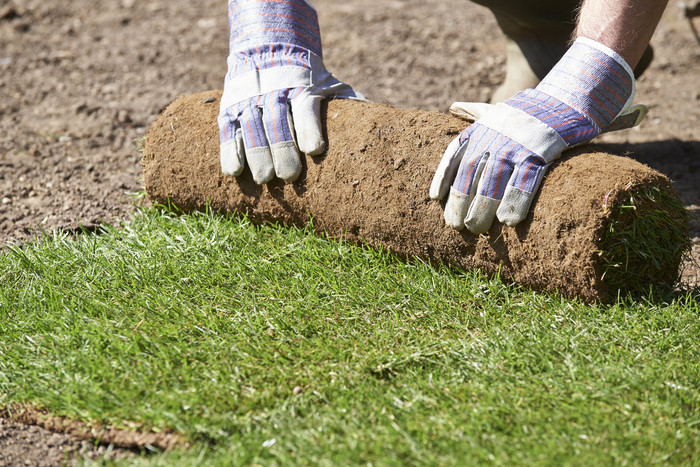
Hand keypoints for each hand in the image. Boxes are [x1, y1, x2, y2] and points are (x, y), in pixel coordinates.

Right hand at [218, 0, 363, 183]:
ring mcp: (250, 101)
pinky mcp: (231, 109)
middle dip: (283, 150)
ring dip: (258, 155)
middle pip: (277, 124)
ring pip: (252, 129)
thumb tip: (379, 121)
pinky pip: (228, 131)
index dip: (309, 129)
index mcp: (301, 88)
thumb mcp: (329, 84)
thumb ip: (348, 103)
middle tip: (289, 176)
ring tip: (266, 179)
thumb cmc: (308, 79)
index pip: (305, 109)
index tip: (314, 150)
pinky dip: (230, 151)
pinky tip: (234, 172)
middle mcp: (274, 93)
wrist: (269, 47)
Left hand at [430, 37, 646, 232]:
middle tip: (457, 225)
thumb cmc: (528, 112)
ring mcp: (516, 144)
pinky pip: (525, 181)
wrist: (567, 101)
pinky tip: (508, 222)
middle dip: (460, 200)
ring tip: (476, 229)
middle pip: (471, 172)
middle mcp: (494, 135)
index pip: (455, 152)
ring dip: (482, 207)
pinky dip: (516, 201)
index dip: (443, 175)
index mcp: (482, 127)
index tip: (433, 198)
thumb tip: (453, 106)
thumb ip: (475, 112)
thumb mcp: (499, 108)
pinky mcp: (540, 152)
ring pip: (493, 180)